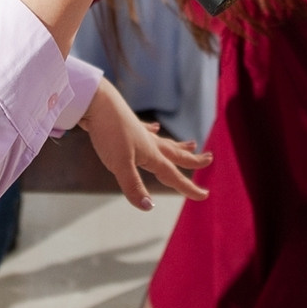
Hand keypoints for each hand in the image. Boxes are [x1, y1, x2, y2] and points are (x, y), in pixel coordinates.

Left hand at [78, 79, 210, 209]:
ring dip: (178, 146)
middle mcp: (149, 143)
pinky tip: (155, 128)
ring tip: (191, 144)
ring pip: (164, 142)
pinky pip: (146, 130)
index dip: (188, 187)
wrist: (96, 100)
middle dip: (193, 160)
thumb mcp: (119, 164)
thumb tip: (149, 207)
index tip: (204, 195)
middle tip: (209, 158)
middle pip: (176, 154)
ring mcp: (139, 133)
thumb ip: (133, 186)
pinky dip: (153, 131)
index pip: (173, 175)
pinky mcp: (127, 125)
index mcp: (151, 154)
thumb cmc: (108, 133)